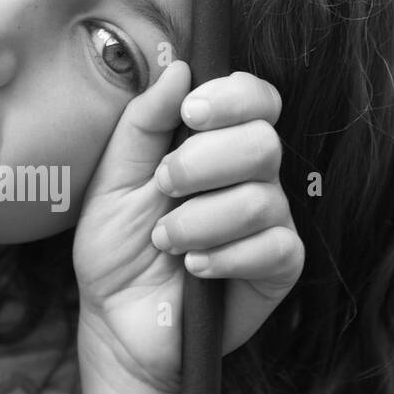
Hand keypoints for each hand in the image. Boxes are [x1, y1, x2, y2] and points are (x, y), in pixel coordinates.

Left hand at [73, 61, 304, 393]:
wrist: (116, 324)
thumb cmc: (117, 250)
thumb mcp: (113, 180)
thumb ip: (143, 125)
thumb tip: (178, 69)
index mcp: (215, 146)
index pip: (256, 98)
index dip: (232, 97)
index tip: (190, 114)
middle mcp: (251, 178)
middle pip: (263, 142)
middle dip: (203, 163)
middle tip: (163, 188)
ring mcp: (271, 222)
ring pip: (262, 198)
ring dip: (200, 220)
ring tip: (166, 242)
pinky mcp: (280, 268)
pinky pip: (274, 246)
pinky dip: (224, 256)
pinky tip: (194, 269)